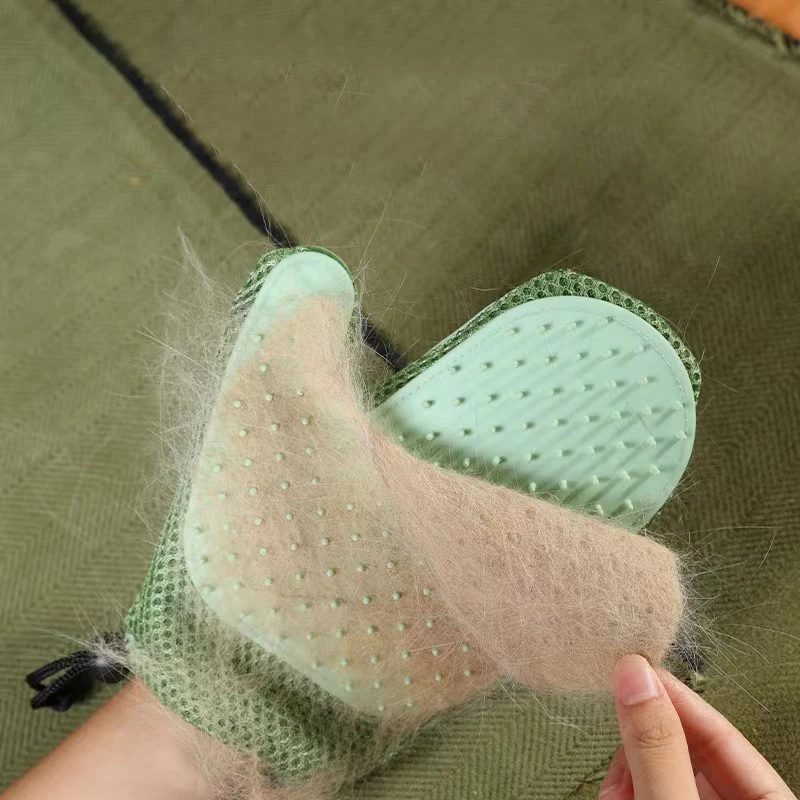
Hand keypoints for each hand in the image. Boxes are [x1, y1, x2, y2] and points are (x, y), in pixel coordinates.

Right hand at [599, 654, 795, 799]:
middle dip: (642, 748)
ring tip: (613, 796)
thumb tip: (635, 672)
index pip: (724, 734)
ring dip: (627, 773)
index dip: (677, 700)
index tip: (633, 672)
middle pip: (686, 750)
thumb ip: (658, 749)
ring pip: (659, 768)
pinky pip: (647, 788)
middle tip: (616, 753)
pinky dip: (624, 791)